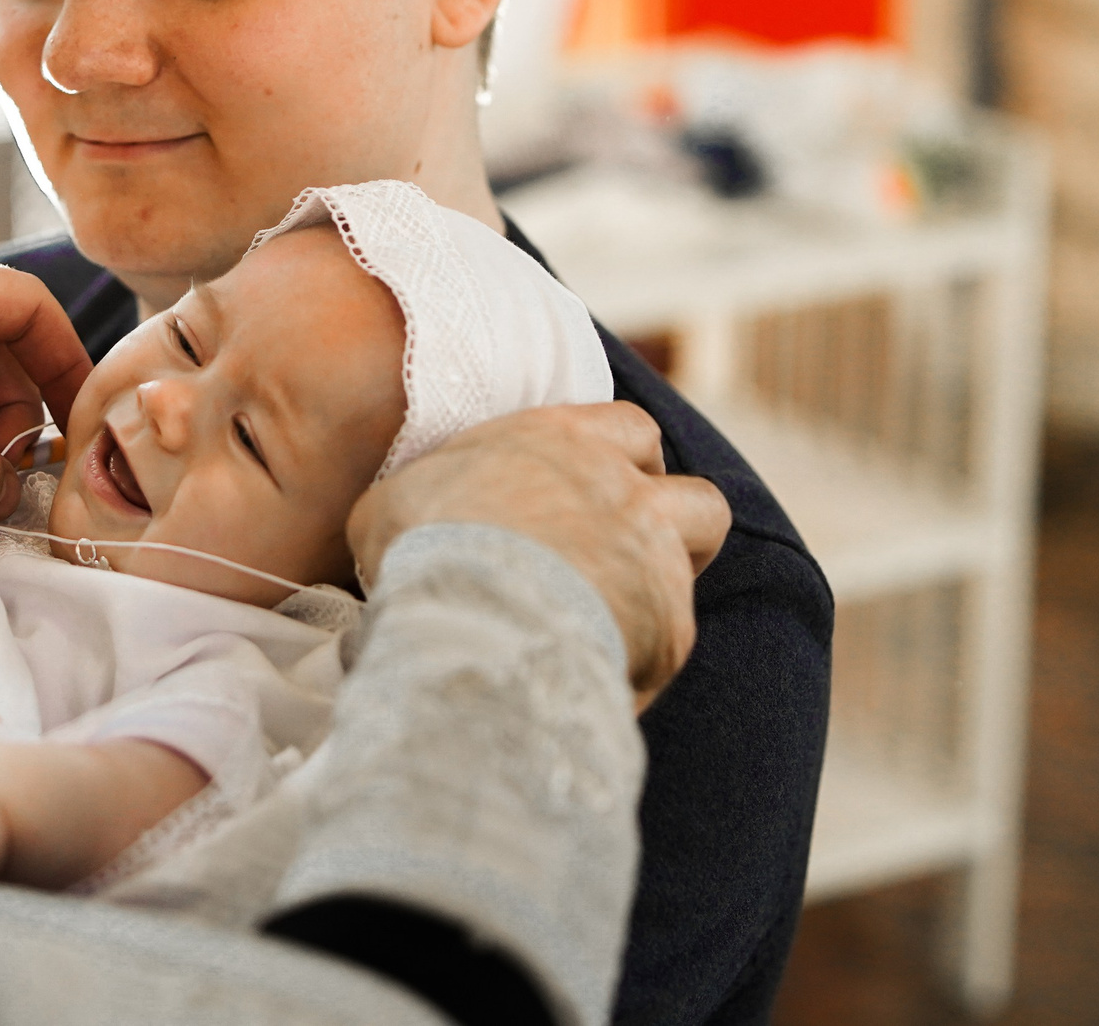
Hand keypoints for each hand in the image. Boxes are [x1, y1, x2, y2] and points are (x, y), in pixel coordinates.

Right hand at [347, 403, 729, 706]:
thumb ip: (422, 501)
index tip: (594, 488)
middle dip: (669, 513)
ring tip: (631, 601)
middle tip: (624, 550)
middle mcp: (625, 490)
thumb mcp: (391, 504)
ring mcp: (656, 555)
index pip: (628, 426)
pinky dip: (640, 654)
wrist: (476, 617)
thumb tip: (401, 529)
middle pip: (688, 484)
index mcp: (564, 442)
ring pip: (706, 536)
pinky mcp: (670, 627)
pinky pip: (670, 636)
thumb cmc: (425, 548)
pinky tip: (596, 672)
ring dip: (676, 564)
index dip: (620, 457)